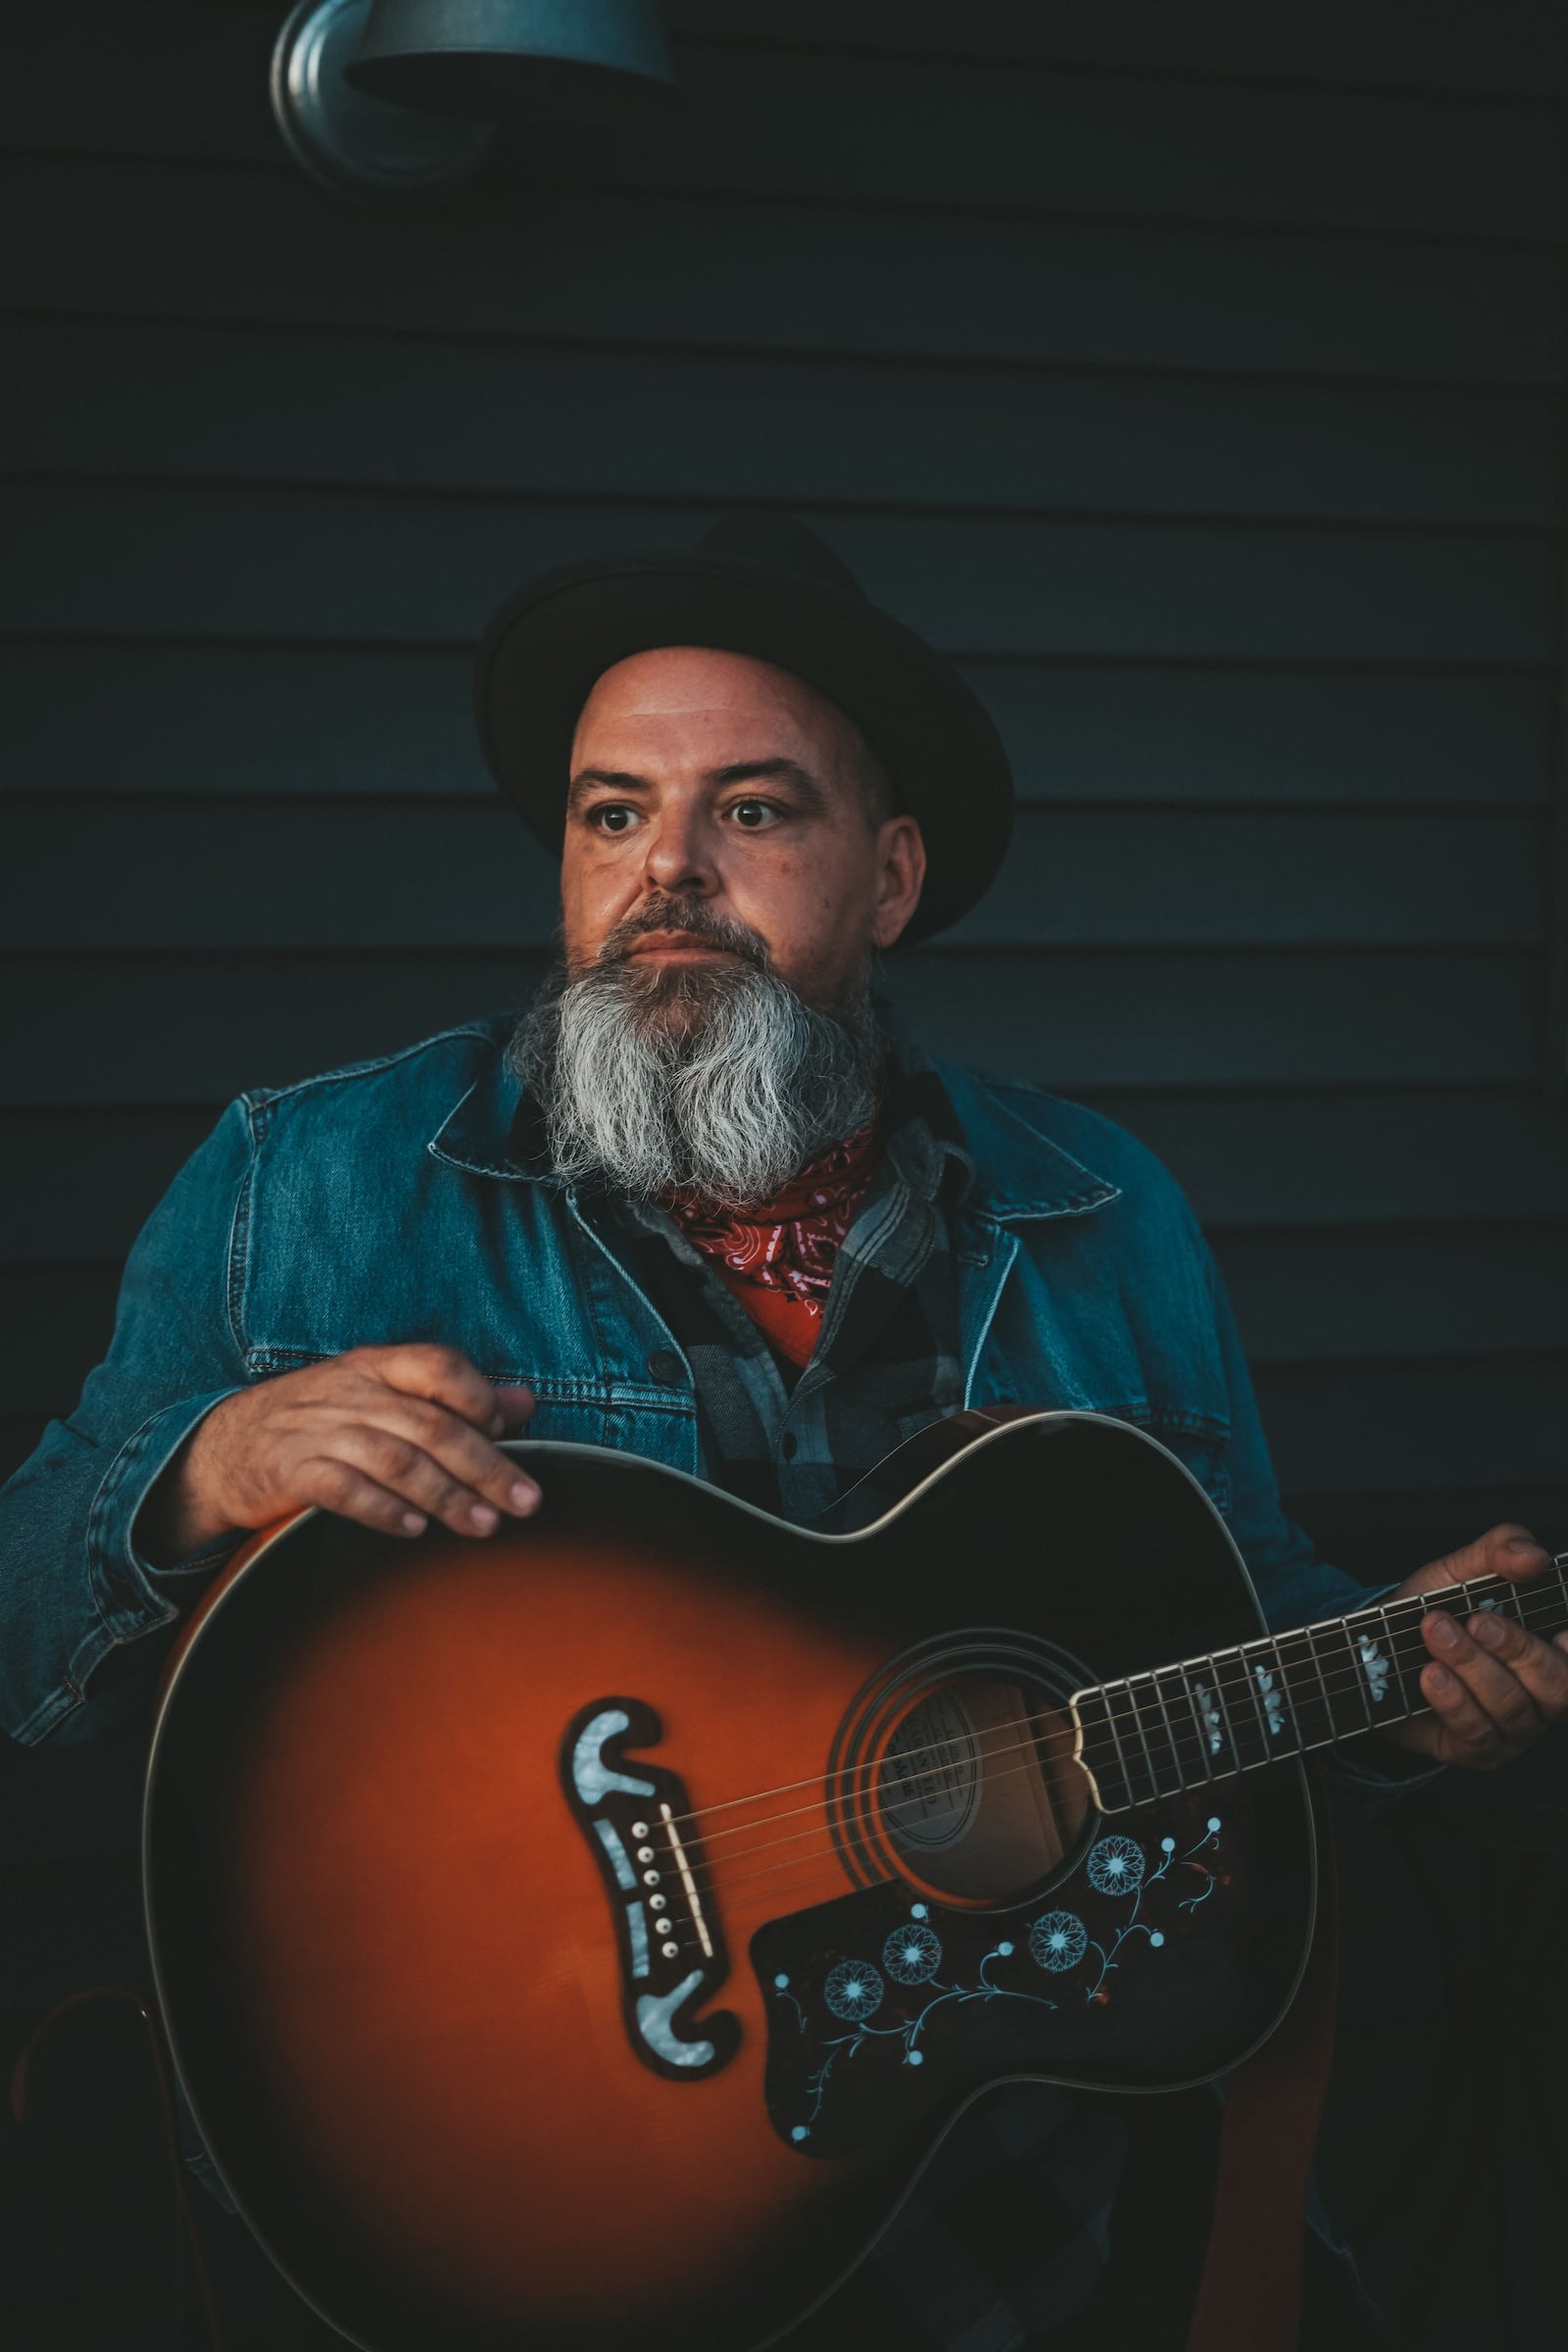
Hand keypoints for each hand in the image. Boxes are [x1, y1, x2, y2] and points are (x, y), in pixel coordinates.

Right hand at [137, 1345, 537, 1562]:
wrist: (221, 1447)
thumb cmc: (319, 1422)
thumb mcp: (381, 1396)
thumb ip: (453, 1399)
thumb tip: (525, 1402)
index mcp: (376, 1366)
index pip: (438, 1366)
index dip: (480, 1397)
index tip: (511, 1435)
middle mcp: (350, 1392)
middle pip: (430, 1425)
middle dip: (485, 1467)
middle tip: (524, 1503)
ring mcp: (318, 1431)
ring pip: (395, 1459)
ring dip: (445, 1495)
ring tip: (483, 1525)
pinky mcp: (290, 1471)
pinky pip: (342, 1489)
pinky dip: (382, 1509)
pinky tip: (414, 1530)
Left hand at [1380, 1524, 1567, 1768]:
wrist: (1375, 1656)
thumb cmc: (1433, 1612)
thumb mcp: (1460, 1572)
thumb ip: (1499, 1552)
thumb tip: (1533, 1556)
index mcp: (1549, 1650)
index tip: (1561, 1633)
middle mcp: (1542, 1694)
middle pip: (1554, 1683)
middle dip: (1515, 1648)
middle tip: (1475, 1620)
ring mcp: (1514, 1728)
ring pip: (1511, 1707)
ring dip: (1471, 1666)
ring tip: (1435, 1633)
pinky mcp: (1478, 1751)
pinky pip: (1477, 1733)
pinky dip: (1453, 1700)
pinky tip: (1431, 1674)